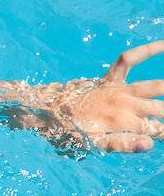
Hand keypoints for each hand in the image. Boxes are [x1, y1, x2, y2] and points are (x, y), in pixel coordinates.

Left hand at [31, 39, 163, 152]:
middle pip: (161, 109)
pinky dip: (148, 50)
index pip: (158, 130)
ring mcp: (118, 89)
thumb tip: (149, 144)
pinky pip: (129, 60)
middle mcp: (124, 104)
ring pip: (155, 86)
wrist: (43, 110)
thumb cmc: (67, 131)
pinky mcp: (110, 78)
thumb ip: (121, 144)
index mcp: (122, 123)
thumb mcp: (92, 144)